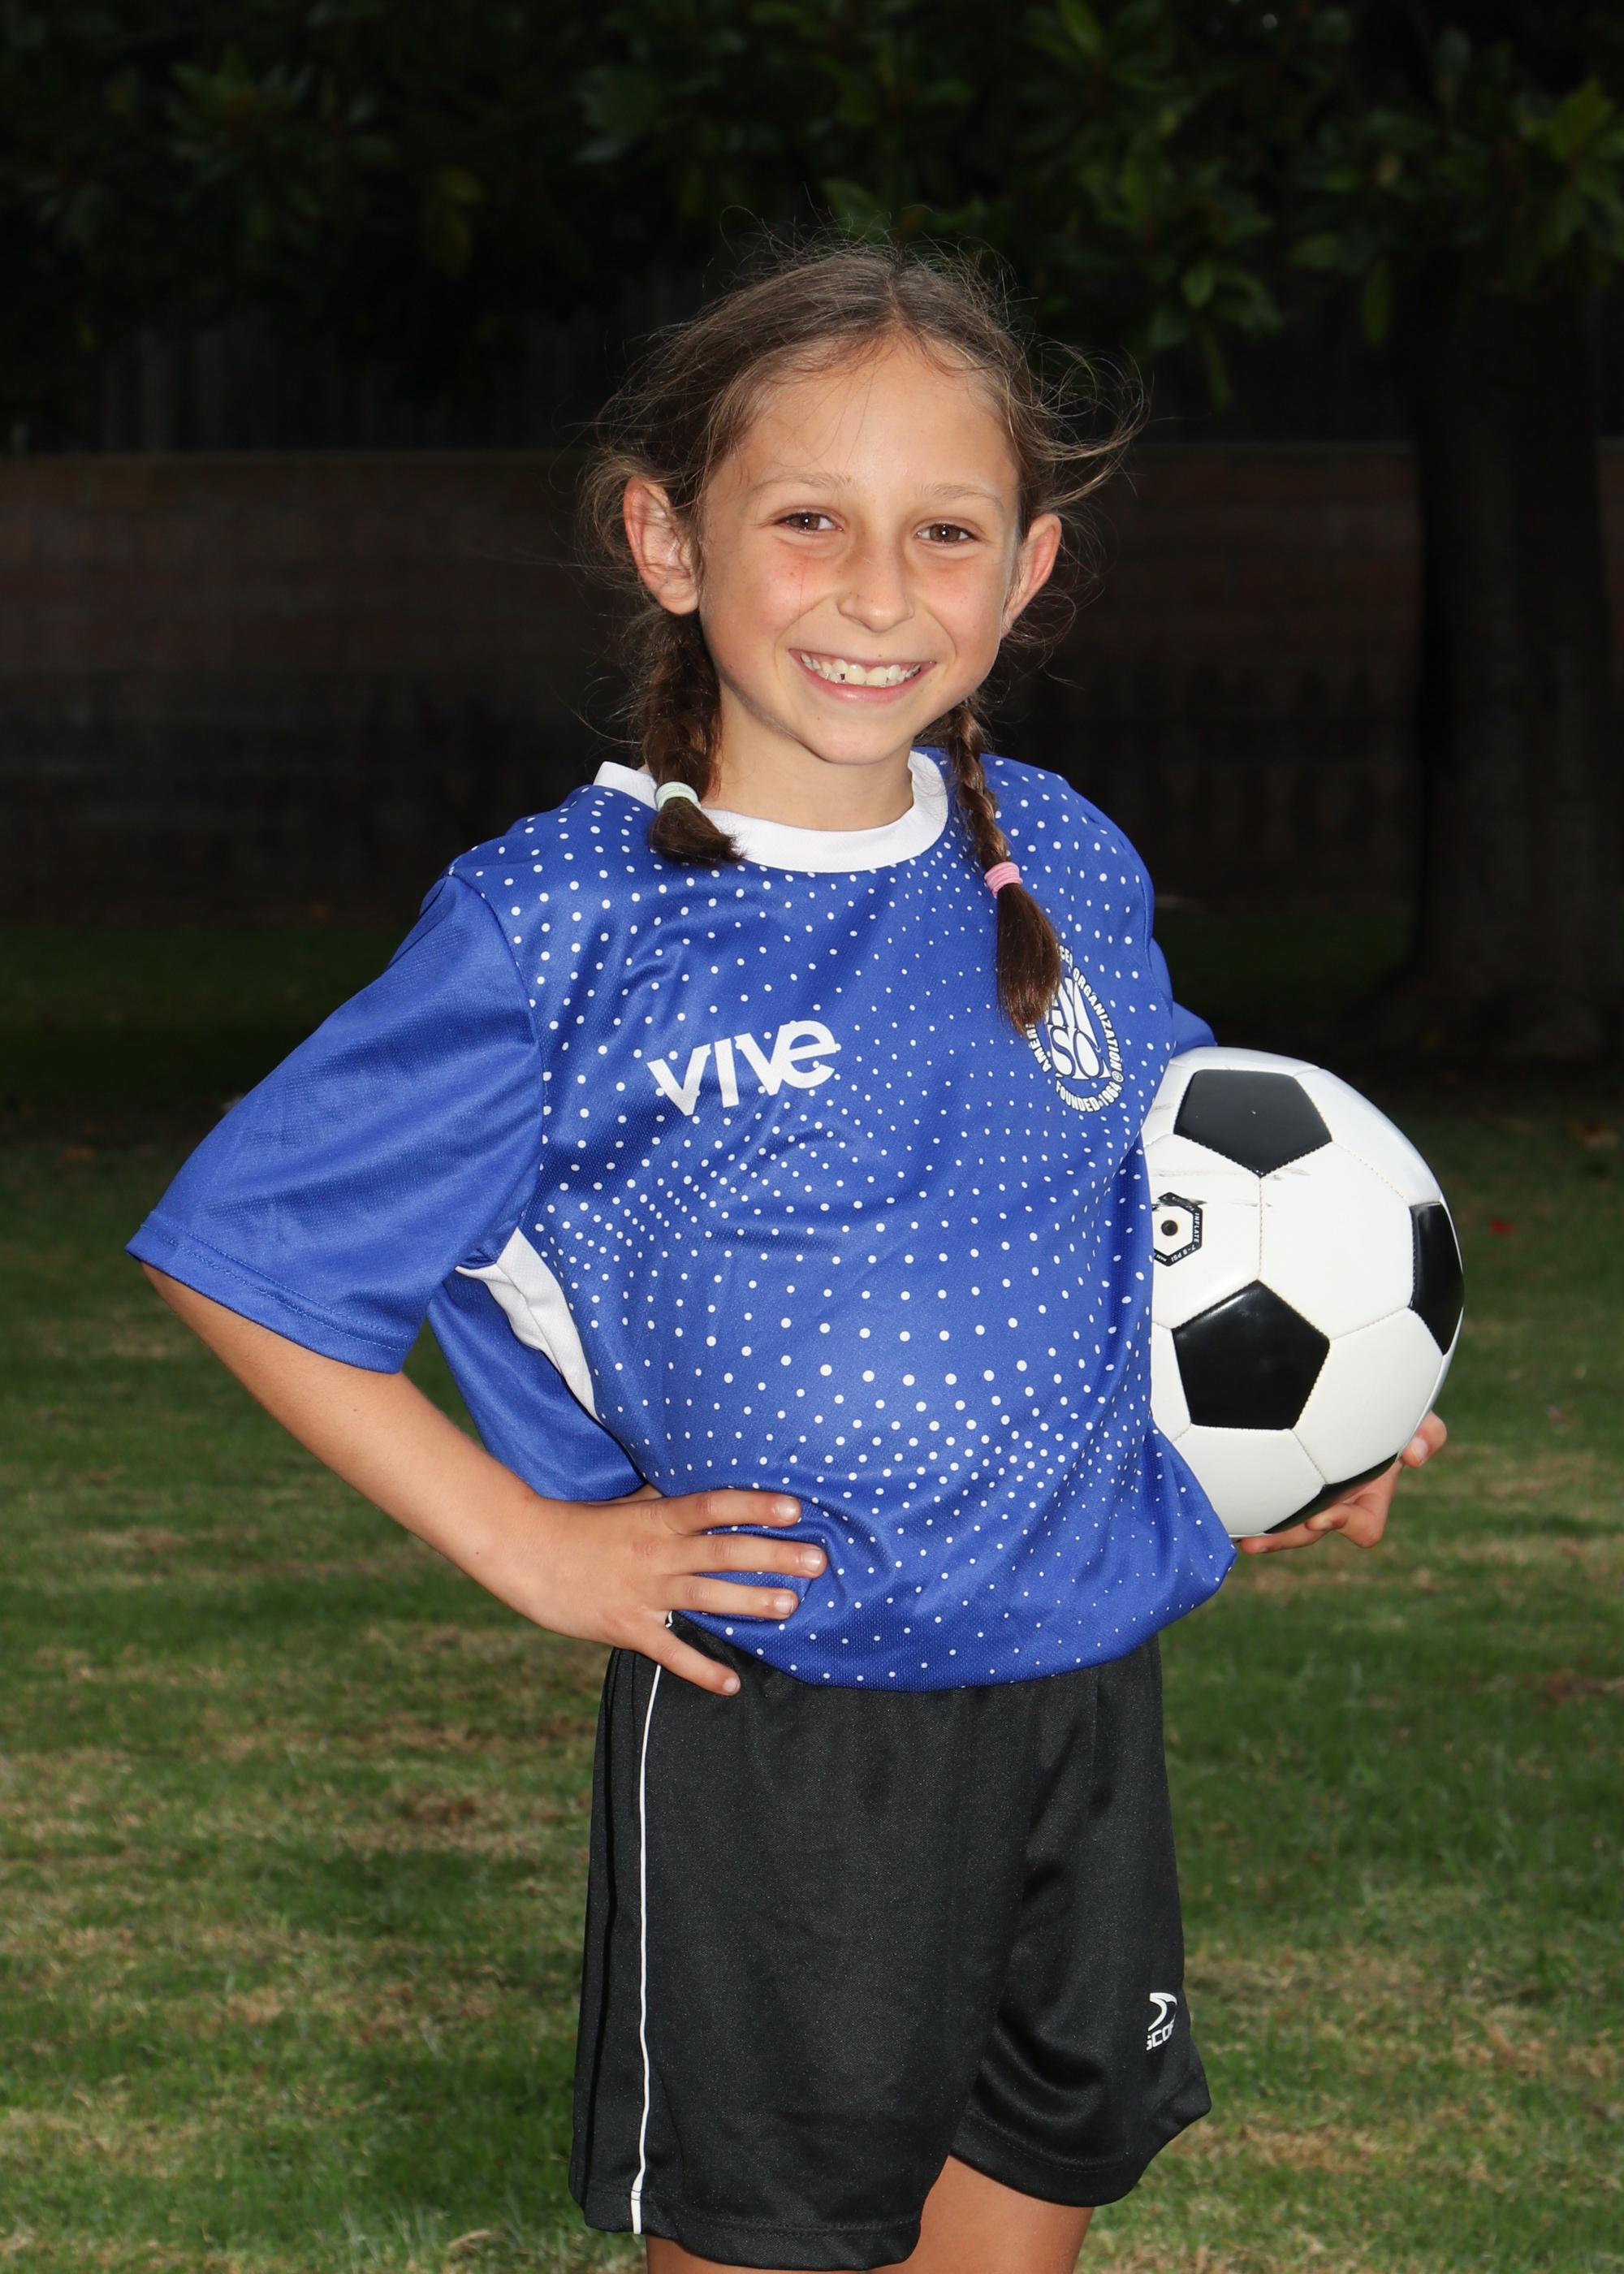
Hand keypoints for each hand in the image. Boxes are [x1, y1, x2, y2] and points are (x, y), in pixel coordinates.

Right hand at [516, 1487, 823, 1694]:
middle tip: (817, 1561)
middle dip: (773, 1556)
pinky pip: (670, 1650)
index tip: (795, 1508)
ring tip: (791, 1607)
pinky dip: (700, 1670)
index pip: (714, 1506)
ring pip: (706, 1597)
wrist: (524, 1552)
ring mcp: (643, 1590)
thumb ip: (665, 1500)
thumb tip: (702, 1488)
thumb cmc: (580, 1525)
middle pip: (723, 1552)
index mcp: (658, 1517)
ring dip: (750, 1603)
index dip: (755, 1506)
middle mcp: (657, 1552)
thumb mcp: (626, 1504)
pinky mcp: (626, 1626)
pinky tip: (731, 1684)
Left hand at [1237, 1410, 1446, 1555]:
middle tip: (1255, 1540)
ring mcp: (1302, 1484)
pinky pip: (1258, 1494)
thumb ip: (1427, 1430)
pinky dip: (1242, 1497)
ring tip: (1232, 1529)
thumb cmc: (1381, 1393)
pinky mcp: (1273, 1470)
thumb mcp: (1411, 1410)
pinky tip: (1217, 1495)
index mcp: (1368, 1489)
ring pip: (1280, 1519)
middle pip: (1310, 1531)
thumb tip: (1416, 1456)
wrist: (1337, 1366)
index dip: (1346, 1525)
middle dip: (1285, 1538)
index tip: (1321, 1514)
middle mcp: (1334, 1493)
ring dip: (1259, 1528)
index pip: (1365, 1527)